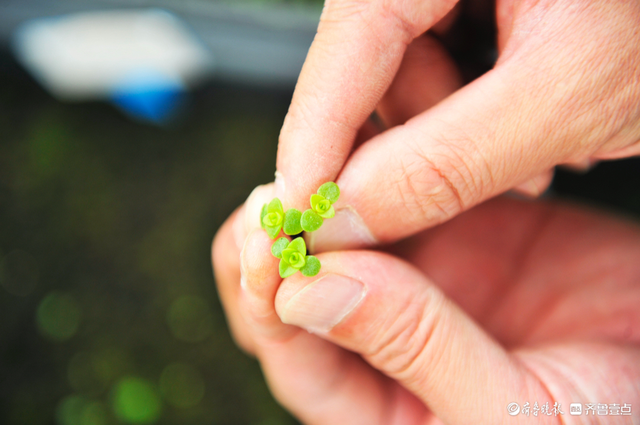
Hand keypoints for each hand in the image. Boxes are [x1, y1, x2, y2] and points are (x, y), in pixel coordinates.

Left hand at [212, 189, 639, 423]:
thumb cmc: (606, 419)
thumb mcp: (514, 411)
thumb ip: (414, 351)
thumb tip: (308, 293)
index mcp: (375, 402)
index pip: (288, 351)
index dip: (264, 298)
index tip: (269, 246)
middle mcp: (377, 338)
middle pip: (285, 288)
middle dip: (272, 243)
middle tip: (277, 197)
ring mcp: (408, 279)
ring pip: (328, 233)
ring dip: (315, 198)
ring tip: (319, 160)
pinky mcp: (445, 230)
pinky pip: (384, 194)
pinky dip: (369, 168)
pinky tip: (370, 145)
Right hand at [274, 0, 639, 251]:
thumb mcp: (568, 93)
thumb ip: (449, 161)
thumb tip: (348, 211)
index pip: (348, 41)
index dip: (314, 135)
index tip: (296, 212)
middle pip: (372, 71)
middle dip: (415, 144)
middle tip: (476, 185)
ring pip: (407, 85)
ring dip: (455, 142)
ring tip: (539, 154)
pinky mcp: (474, 15)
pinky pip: (441, 81)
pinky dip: (475, 125)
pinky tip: (532, 135)